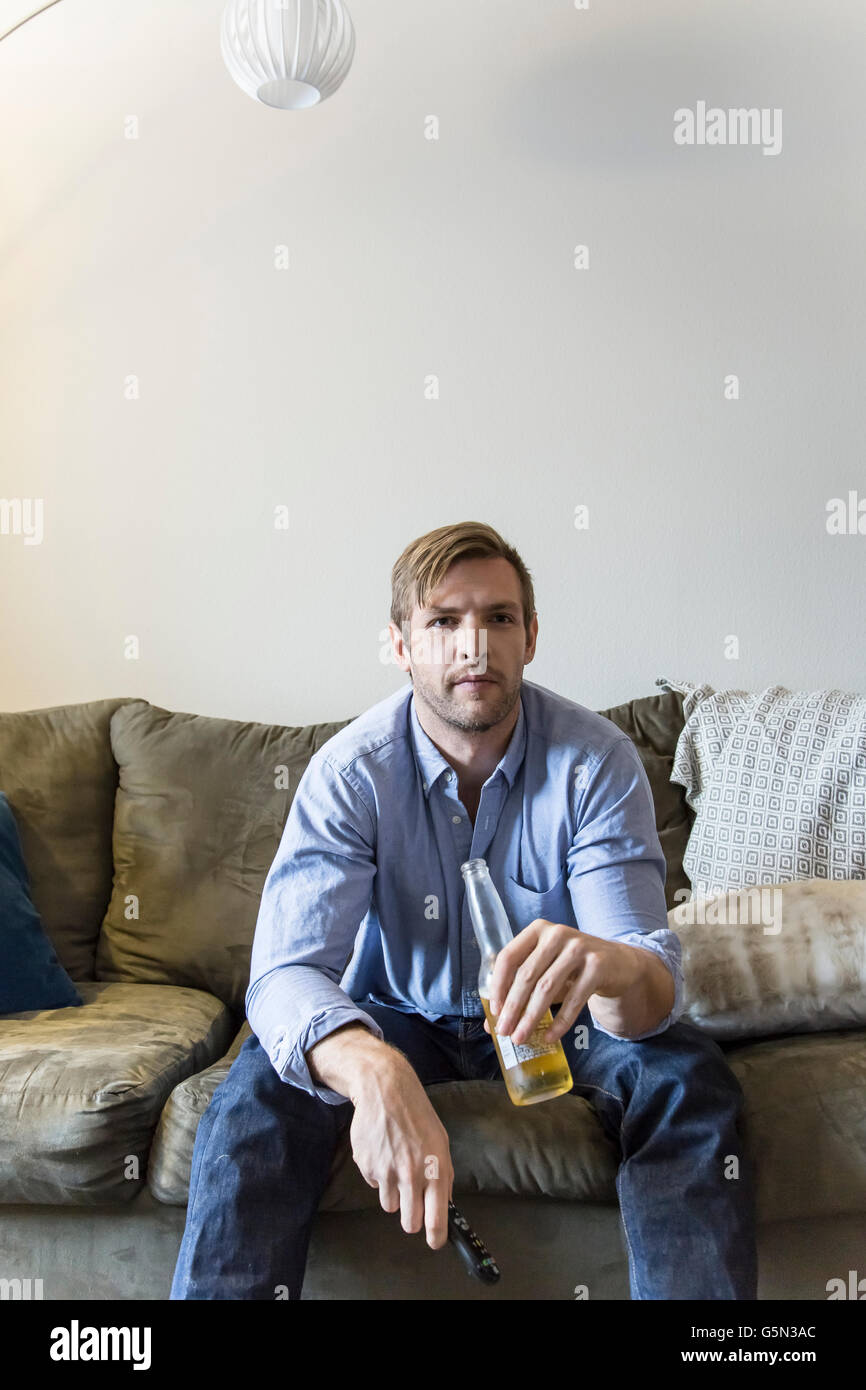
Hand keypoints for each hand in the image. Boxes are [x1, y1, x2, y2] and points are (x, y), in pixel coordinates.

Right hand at [349, 1060, 454, 1249]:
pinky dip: (379, 1175)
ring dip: (393, 1194)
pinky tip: (383, 1152)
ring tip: (396, 1165)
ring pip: (389, 1206)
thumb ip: (443, 1175)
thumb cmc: (417, 1116)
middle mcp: (411, 1175)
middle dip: (411, 1219)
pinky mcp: (367, 1167)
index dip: (435, 1236)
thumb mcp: (440, 1143)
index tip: (434, 1243)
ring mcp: (387, 1172)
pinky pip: (375, 1185)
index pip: (436, 1218)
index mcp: (435, 1170)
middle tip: (411, 1205)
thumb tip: (444, 1205)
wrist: (386, 1091)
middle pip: (409, 1222)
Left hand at [483, 920, 643, 1044]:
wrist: (618, 963)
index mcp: (538, 930)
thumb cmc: (572, 967)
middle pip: (527, 975)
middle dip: (513, 1007)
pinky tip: (550, 1036)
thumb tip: (491, 1025)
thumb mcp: (546, 970)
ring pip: (547, 987)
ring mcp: (579, 948)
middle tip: (505, 1032)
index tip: (495, 1011)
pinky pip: (574, 999)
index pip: (509, 957)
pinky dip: (560, 1021)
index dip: (498, 986)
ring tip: (521, 1038)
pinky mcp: (598, 965)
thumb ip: (520, 991)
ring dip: (532, 1017)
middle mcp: (557, 934)